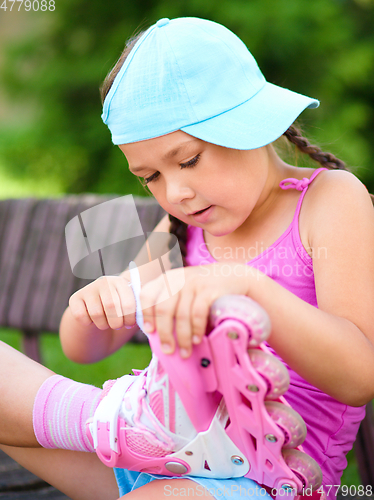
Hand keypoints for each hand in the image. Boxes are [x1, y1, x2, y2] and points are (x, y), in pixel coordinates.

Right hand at [68, 275, 136, 330]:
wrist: (99, 312)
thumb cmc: (120, 311)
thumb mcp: (131, 307)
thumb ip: (140, 310)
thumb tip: (146, 318)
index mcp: (121, 282)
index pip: (128, 302)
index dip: (130, 318)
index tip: (129, 324)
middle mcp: (104, 282)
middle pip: (111, 306)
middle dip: (117, 323)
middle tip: (118, 326)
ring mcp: (88, 289)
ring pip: (96, 313)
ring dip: (103, 325)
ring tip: (107, 324)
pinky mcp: (75, 298)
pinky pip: (81, 316)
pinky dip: (88, 323)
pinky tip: (92, 320)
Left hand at [139, 262, 254, 356]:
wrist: (234, 275)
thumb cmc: (204, 289)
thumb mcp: (184, 289)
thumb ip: (170, 302)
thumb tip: (156, 332)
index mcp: (167, 279)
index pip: (147, 294)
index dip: (145, 314)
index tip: (149, 331)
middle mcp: (178, 279)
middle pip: (163, 309)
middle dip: (164, 333)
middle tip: (168, 350)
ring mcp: (193, 283)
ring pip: (181, 315)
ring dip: (183, 338)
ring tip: (185, 352)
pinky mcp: (209, 289)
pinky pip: (198, 314)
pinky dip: (196, 330)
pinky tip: (197, 340)